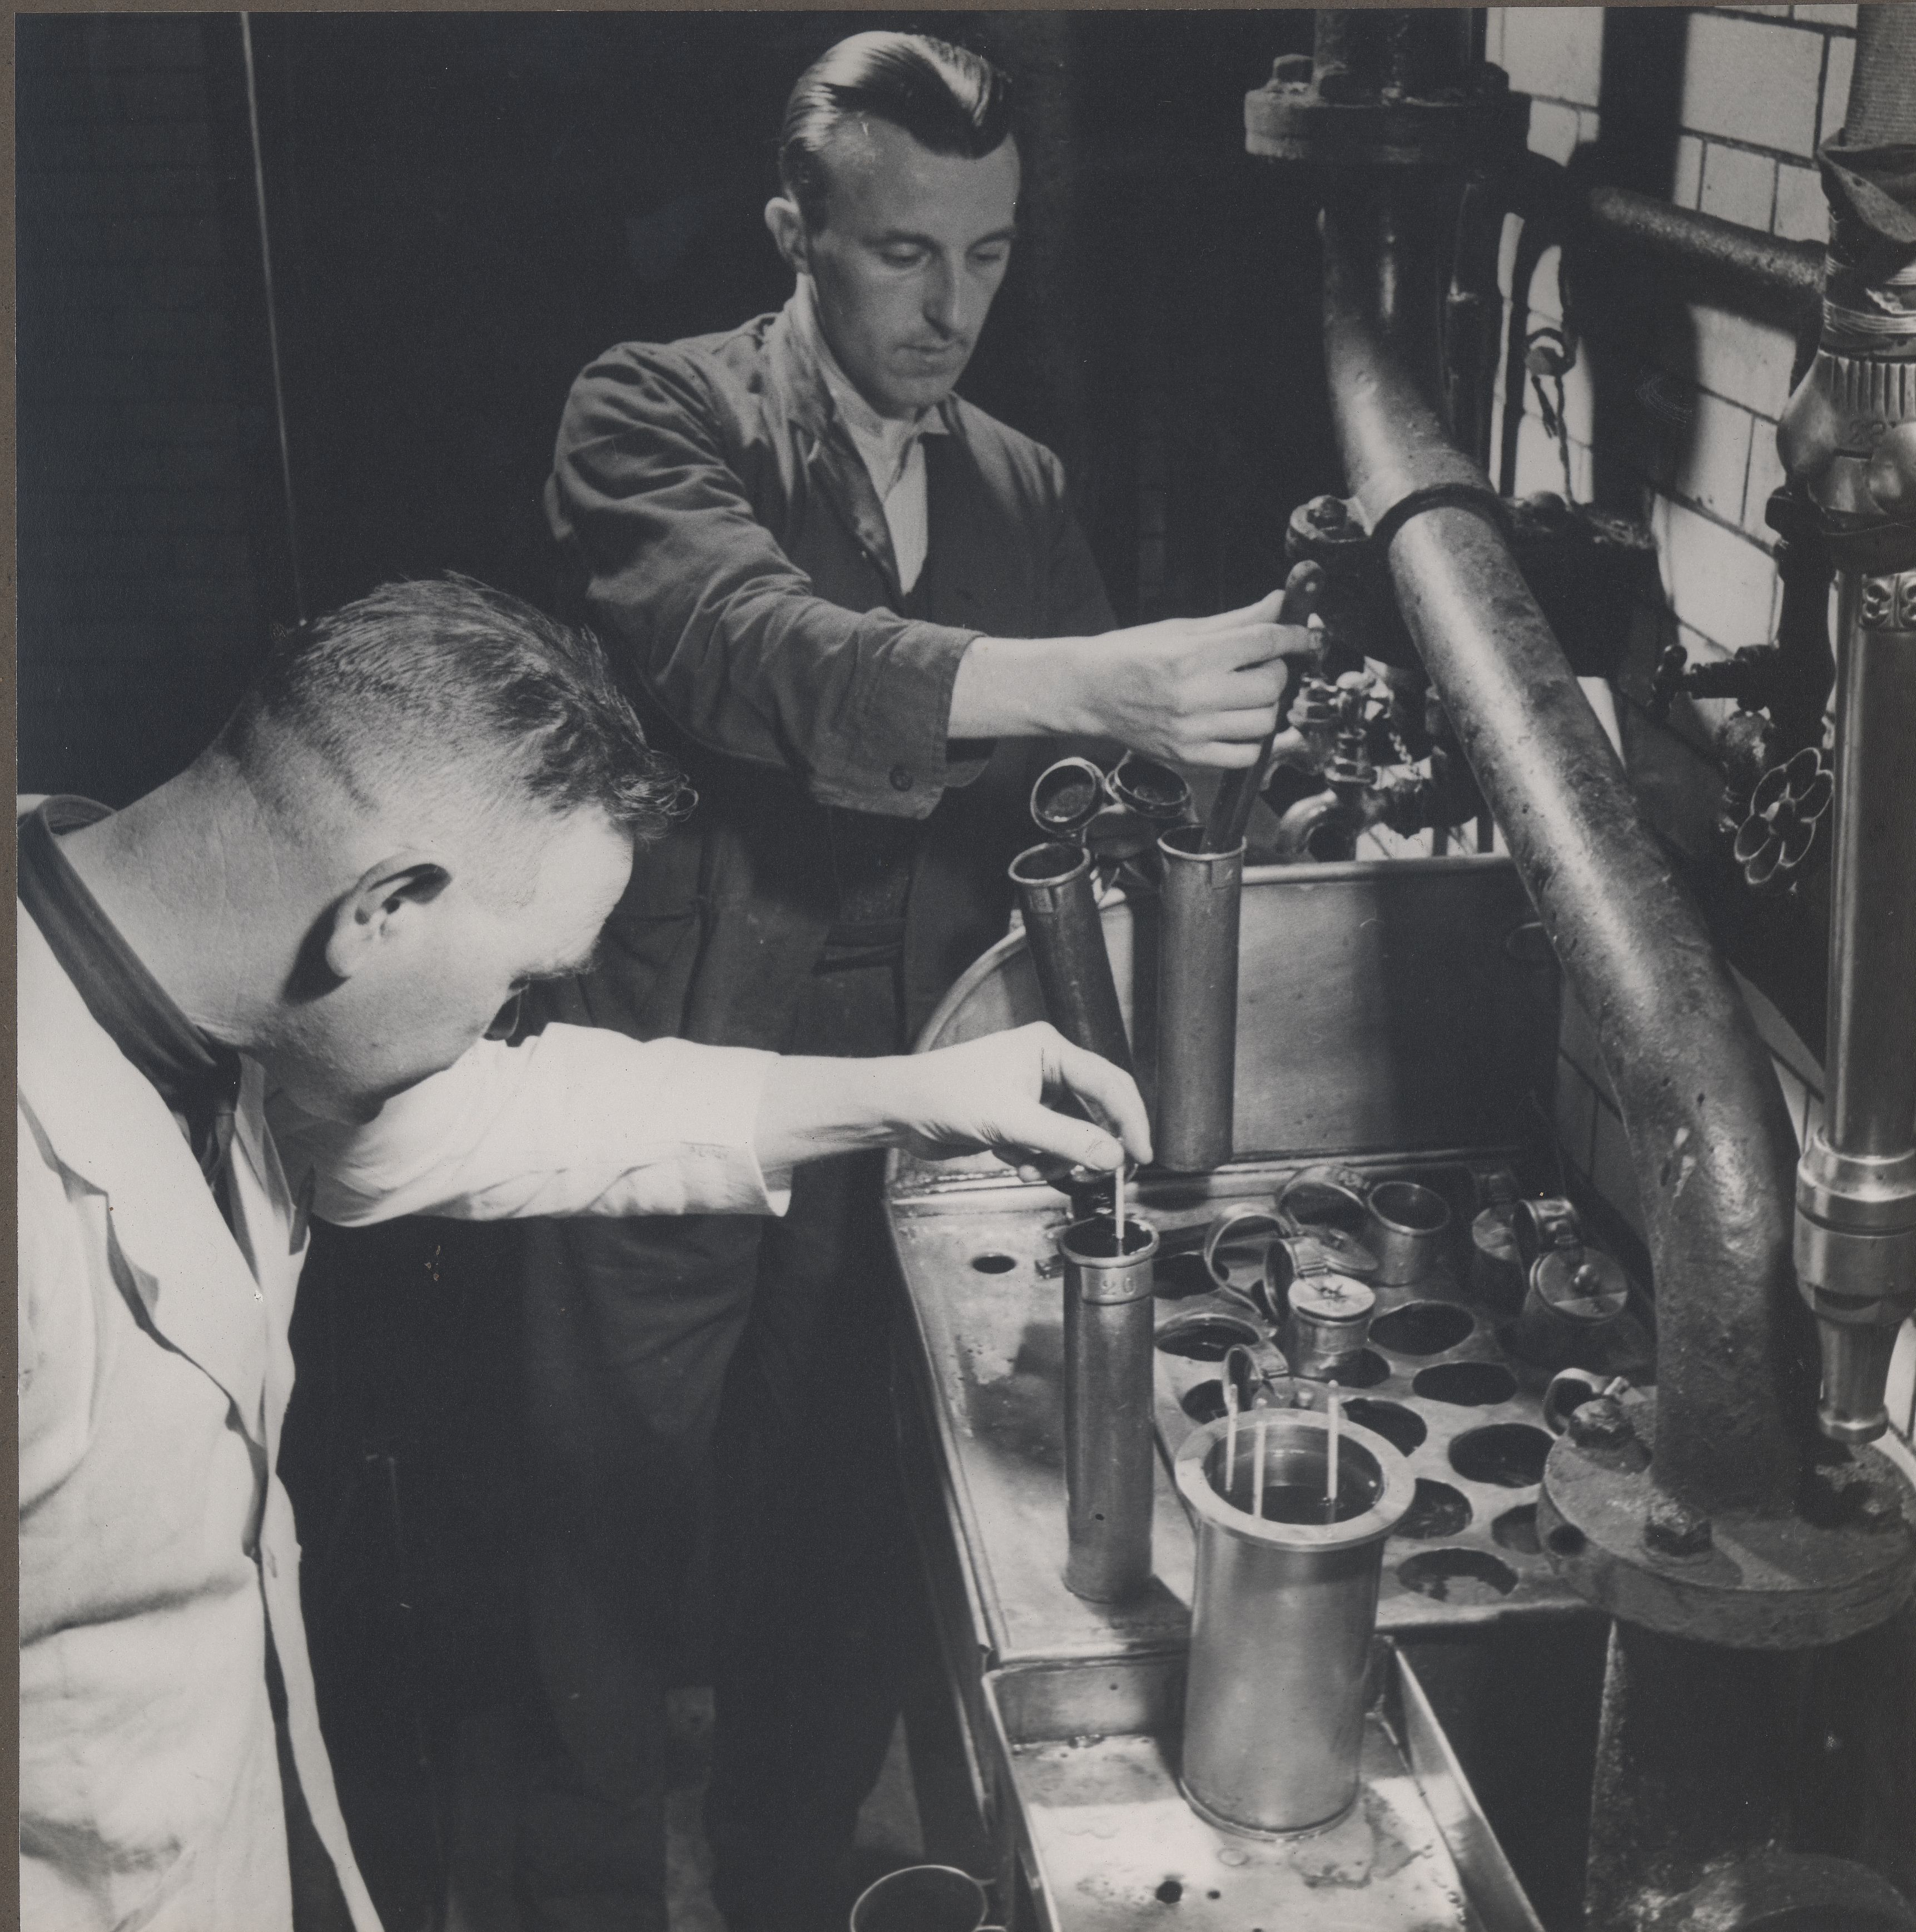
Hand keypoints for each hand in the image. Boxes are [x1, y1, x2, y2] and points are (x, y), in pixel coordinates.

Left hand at [891, 1023, 1151, 1175]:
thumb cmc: (946, 1095)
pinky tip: (1014, 1161)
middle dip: (1090, 1147)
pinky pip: (1049, 1145)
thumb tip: (1113, 1156)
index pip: (1109, 1083)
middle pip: (1095, 1112)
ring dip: (1057, 1159)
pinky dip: (1038, 1160)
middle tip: (1098, 1174)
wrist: (903, 1109)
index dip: (1131, 1120)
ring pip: (1072, 1134)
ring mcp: (1033, 1094)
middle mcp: (1046, 1067)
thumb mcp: (1012, 1122)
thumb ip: (1067, 1139)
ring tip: (1031, 1167)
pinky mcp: (1019, 1117)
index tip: (1142, 1154)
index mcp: (1050, 1049)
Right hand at [1076, 590, 1317, 768]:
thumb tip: (1279, 604)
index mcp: (1191, 655)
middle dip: (1277, 671)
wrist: (1088, 693)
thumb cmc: (1130, 656)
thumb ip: (1236, 621)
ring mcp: (1192, 731)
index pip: (1264, 643)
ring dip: (1267, 706)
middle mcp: (1194, 695)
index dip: (1294, 636)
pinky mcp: (1188, 757)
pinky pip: (1245, 755)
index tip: (1302, 636)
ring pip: (1265, 722)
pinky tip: (1237, 723)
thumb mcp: (1181, 629)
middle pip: (1271, 685)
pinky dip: (1251, 740)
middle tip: (1263, 666)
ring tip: (1247, 695)